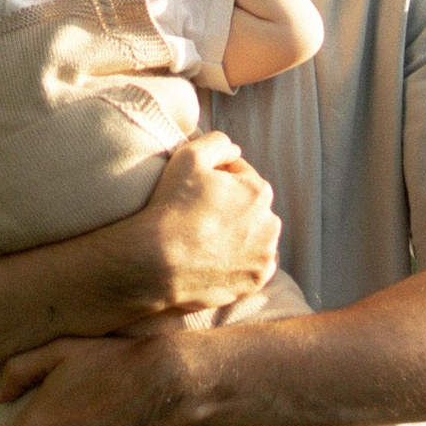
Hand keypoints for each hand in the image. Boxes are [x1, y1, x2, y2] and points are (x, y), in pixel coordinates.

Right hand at [123, 129, 277, 315]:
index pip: (240, 176)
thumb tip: (235, 150)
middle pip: (249, 208)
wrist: (155, 262)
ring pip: (253, 238)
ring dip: (237, 235)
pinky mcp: (253, 284)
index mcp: (259, 191)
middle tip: (199, 214)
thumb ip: (219, 142)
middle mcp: (270, 225)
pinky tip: (215, 259)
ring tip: (206, 238)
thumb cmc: (171, 206)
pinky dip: (238, 263)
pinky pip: (250, 268)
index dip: (217, 179)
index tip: (197, 189)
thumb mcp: (190, 155)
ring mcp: (263, 257)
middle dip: (231, 207)